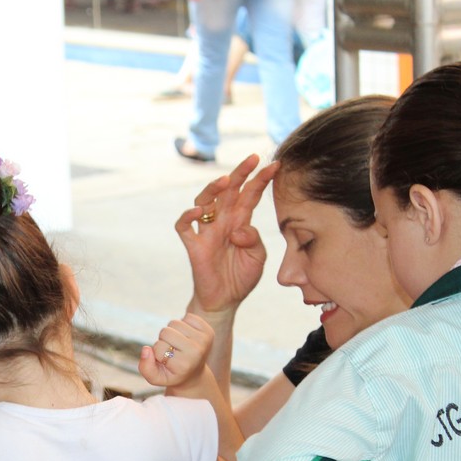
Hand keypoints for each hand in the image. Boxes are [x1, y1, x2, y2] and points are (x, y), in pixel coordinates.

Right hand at [139, 312, 213, 388]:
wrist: (193, 372)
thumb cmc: (172, 373)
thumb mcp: (156, 377)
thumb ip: (145, 367)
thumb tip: (146, 349)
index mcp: (184, 364)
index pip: (158, 347)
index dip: (157, 352)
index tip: (166, 360)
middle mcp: (196, 351)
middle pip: (165, 331)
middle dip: (163, 339)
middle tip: (171, 350)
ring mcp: (204, 340)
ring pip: (174, 322)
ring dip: (172, 331)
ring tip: (178, 343)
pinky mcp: (208, 330)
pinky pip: (188, 316)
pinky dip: (183, 324)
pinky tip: (186, 337)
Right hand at [176, 155, 277, 316]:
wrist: (225, 301)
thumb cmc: (242, 277)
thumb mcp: (258, 257)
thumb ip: (253, 240)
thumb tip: (238, 229)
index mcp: (240, 221)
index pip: (250, 194)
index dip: (261, 179)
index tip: (275, 165)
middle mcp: (222, 222)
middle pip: (228, 191)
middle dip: (240, 173)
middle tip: (252, 159)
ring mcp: (206, 232)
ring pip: (204, 201)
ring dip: (213, 189)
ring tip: (225, 181)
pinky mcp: (193, 245)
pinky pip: (184, 226)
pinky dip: (188, 216)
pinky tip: (198, 211)